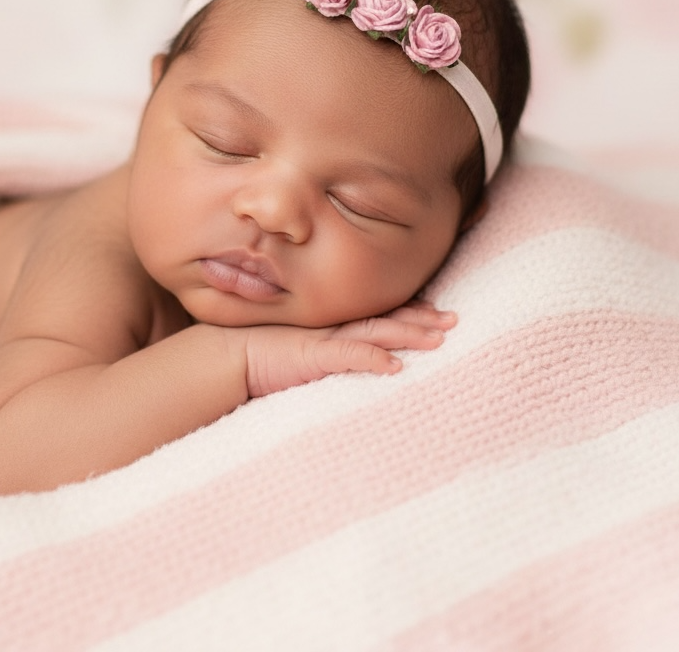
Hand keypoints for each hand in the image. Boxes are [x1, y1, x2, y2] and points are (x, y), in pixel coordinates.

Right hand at [242, 300, 456, 398]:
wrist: (224, 356)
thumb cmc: (257, 354)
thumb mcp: (298, 349)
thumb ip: (324, 351)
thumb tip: (352, 359)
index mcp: (331, 323)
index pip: (377, 313)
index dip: (408, 311)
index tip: (436, 311)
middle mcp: (333, 325)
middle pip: (386, 317)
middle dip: (422, 318)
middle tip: (455, 319)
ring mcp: (324, 338)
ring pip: (377, 331)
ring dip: (409, 334)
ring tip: (440, 338)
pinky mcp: (312, 356)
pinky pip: (348, 356)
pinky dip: (372, 359)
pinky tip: (395, 367)